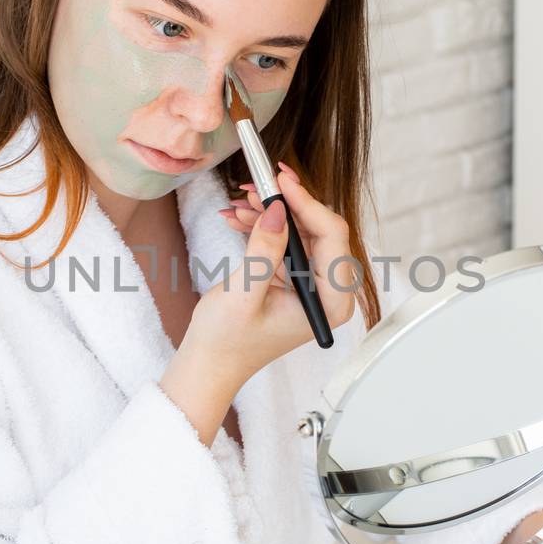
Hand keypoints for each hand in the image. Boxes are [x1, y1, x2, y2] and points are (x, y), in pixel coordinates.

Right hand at [189, 161, 356, 383]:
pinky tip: (238, 217)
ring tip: (240, 201)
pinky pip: (286, 242)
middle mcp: (329, 292)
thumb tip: (277, 209)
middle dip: (285, 204)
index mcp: (331, 302)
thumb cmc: (227, 343)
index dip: (306, 203)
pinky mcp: (295, 280)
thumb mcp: (244, 292)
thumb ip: (265, 250)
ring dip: (269, 213)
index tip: (281, 180)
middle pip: (319, 229)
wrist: (209, 363)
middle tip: (257, 184)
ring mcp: (313, 285)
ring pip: (300, 231)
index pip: (333, 236)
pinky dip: (262, 227)